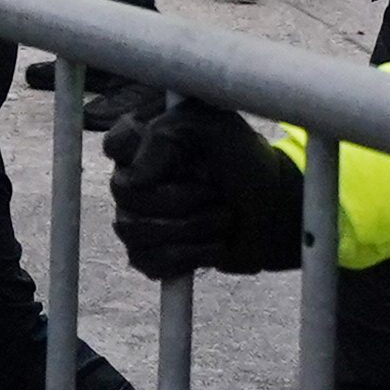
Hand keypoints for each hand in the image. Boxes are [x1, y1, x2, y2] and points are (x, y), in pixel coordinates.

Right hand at [102, 98, 305, 278]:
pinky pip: (147, 262)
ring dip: (190, 229)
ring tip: (223, 219)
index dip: (142, 154)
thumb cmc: (244, 160)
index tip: (180, 158)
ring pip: (134, 231)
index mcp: (144, 141)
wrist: (274, 208)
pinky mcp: (152, 253)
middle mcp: (134, 179)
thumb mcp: (216, 127)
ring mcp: (138, 218)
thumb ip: (166, 138)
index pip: (115, 144)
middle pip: (127, 195)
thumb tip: (133, 180)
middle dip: (180, 200)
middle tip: (216, 194)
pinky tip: (213, 246)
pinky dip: (187, 257)